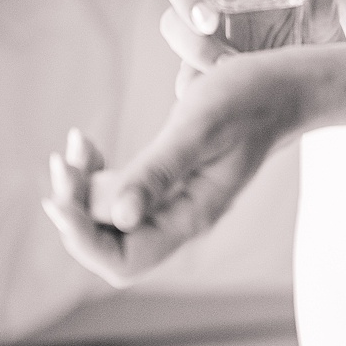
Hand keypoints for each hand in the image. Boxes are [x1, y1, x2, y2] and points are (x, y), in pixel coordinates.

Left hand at [41, 55, 305, 286]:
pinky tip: (89, 147)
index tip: (61, 199)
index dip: (84, 239)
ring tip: (76, 144)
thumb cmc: (250, 99)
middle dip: (75, 208)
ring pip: (108, 217)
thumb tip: (118, 216)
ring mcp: (174, 203)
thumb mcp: (201, 127)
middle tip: (64, 160)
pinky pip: (119, 194)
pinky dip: (96, 174)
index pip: (123, 260)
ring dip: (81, 187)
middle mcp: (180, 218)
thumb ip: (160, 172)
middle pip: (108, 242)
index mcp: (192, 216)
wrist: (285, 84)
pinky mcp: (168, 182)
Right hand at [162, 0, 341, 95]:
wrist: (299, 75)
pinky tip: (220, 95)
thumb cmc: (310, 34)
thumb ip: (324, 1)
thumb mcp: (323, 21)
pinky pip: (185, 77)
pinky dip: (196, 84)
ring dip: (192, 43)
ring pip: (173, 23)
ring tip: (226, 65)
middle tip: (208, 22)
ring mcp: (201, 30)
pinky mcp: (196, 70)